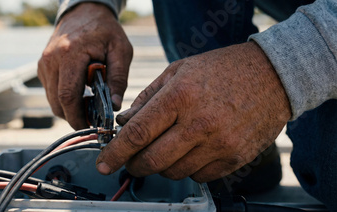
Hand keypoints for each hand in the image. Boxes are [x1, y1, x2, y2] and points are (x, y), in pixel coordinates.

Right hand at [38, 3, 132, 129]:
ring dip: (69, 109)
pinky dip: (64, 100)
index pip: (68, 95)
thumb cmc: (105, 31)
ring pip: (52, 100)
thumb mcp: (121, 50)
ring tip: (89, 105)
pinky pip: (51, 92)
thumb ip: (119, 78)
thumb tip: (114, 106)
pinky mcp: (42, 67)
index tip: (90, 127)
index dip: (77, 116)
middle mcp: (51, 59)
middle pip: (57, 102)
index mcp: (70, 54)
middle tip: (92, 121)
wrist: (83, 12)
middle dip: (74, 117)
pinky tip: (80, 94)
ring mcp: (44, 64)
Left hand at [95, 42, 290, 181]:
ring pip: (174, 172)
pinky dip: (187, 169)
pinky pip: (198, 176)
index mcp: (180, 96)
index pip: (137, 133)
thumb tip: (124, 122)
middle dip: (134, 165)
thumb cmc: (223, 69)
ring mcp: (219, 144)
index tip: (104, 163)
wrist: (274, 75)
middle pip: (152, 160)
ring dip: (161, 166)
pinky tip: (190, 151)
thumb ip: (147, 98)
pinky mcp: (235, 158)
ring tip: (165, 149)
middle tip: (131, 160)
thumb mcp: (179, 70)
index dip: (115, 153)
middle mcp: (199, 123)